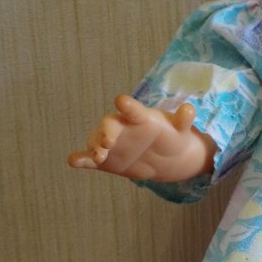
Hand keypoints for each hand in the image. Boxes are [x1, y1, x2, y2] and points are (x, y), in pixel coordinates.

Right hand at [67, 94, 215, 181]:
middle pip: (109, 124)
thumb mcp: (179, 129)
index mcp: (140, 118)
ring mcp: (112, 143)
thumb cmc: (171, 137)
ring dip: (95, 147)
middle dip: (107, 131)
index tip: (121, 101)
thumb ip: (183, 120)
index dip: (127, 106)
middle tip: (108, 142)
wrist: (165, 158)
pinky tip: (73, 161)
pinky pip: (89, 158)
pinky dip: (81, 159)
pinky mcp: (105, 160)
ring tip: (98, 156)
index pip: (132, 110)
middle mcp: (122, 127)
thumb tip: (189, 109)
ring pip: (97, 141)